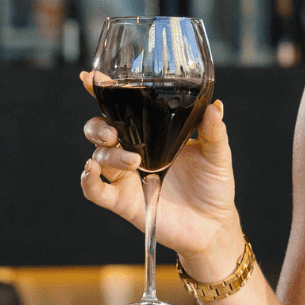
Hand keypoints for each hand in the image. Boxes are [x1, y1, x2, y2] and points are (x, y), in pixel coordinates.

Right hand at [78, 73, 241, 274]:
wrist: (213, 226)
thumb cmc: (213, 186)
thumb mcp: (217, 155)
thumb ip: (213, 131)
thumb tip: (215, 106)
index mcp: (153, 134)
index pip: (122, 108)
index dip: (103, 92)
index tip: (90, 79)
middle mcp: (134, 151)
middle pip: (99, 130)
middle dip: (98, 125)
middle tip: (112, 131)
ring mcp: (126, 177)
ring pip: (99, 157)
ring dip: (109, 155)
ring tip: (134, 161)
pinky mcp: (123, 201)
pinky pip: (95, 190)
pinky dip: (87, 180)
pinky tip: (89, 171)